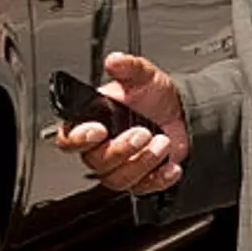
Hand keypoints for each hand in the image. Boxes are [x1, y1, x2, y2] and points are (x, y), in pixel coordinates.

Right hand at [58, 52, 188, 193]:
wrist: (183, 113)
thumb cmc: (154, 96)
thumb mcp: (143, 75)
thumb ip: (128, 67)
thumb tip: (115, 61)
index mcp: (91, 122)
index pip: (68, 138)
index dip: (77, 139)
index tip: (98, 130)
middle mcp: (101, 148)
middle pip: (96, 162)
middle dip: (121, 149)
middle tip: (143, 132)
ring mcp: (119, 166)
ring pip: (118, 179)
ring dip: (142, 162)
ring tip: (162, 142)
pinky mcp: (139, 180)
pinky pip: (142, 189)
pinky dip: (158, 178)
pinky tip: (170, 165)